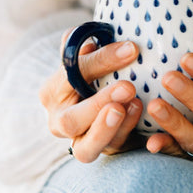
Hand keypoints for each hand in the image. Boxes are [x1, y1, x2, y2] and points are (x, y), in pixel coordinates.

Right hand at [39, 31, 143, 162]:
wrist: (96, 97)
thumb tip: (91, 41)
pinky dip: (126, 131)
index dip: (99, 62)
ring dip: (111, 127)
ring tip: (134, 104)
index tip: (131, 49)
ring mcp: (79, 141)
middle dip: (98, 104)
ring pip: (86, 148)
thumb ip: (86, 49)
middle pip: (71, 121)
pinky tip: (140, 112)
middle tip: (127, 87)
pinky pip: (111, 148)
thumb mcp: (86, 55)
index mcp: (52, 91)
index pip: (70, 75)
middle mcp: (59, 122)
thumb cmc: (92, 71)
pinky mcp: (102, 151)